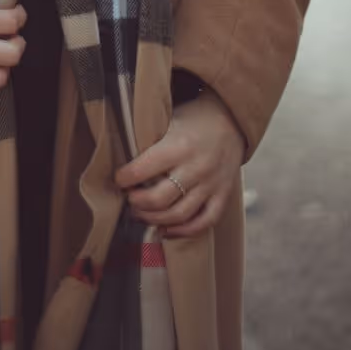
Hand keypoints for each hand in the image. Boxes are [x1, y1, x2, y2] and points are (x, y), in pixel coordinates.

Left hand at [114, 91, 245, 238]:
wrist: (232, 119)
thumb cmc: (194, 118)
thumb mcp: (170, 118)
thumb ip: (150, 138)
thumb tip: (122, 156)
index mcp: (180, 146)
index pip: (145, 169)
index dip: (125, 178)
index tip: (118, 179)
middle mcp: (197, 168)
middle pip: (160, 198)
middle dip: (137, 203)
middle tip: (129, 199)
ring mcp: (212, 185)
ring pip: (179, 215)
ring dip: (154, 219)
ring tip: (141, 214)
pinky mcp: (223, 196)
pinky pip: (204, 222)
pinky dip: (183, 231)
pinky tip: (166, 229)